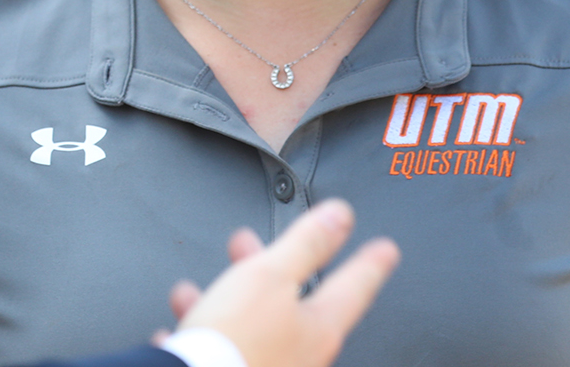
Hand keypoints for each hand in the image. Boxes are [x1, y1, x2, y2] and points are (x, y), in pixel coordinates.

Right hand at [166, 200, 397, 366]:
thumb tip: (339, 217)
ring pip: (257, 324)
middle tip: (264, 250)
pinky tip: (183, 324)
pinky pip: (226, 348)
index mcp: (319, 327)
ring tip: (208, 286)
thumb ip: (306, 244)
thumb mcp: (270, 277)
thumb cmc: (233, 344)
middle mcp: (303, 356)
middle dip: (276, 269)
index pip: (356, 286)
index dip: (369, 262)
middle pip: (298, 302)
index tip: (386, 250)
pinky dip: (205, 329)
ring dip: (232, 298)